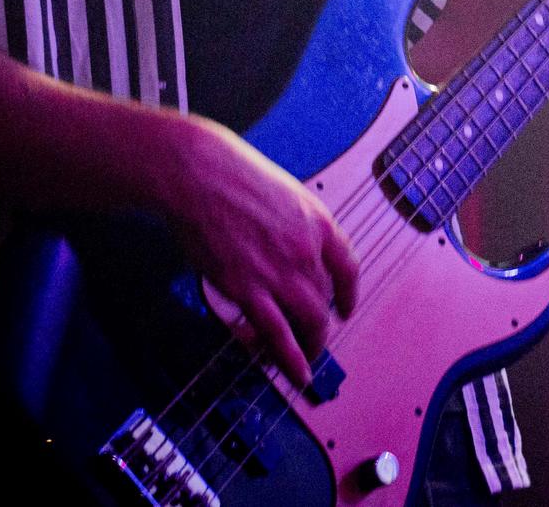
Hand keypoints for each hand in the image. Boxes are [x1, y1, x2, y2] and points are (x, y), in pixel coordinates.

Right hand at [159, 115, 359, 387]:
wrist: (199, 174)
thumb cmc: (231, 175)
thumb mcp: (282, 193)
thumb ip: (293, 225)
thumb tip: (291, 250)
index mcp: (318, 222)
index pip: (347, 266)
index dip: (349, 293)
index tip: (345, 308)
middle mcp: (307, 251)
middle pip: (326, 301)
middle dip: (322, 328)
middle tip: (315, 341)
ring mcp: (279, 272)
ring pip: (309, 323)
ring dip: (310, 348)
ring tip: (306, 364)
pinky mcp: (248, 289)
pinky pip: (277, 334)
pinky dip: (290, 359)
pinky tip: (295, 374)